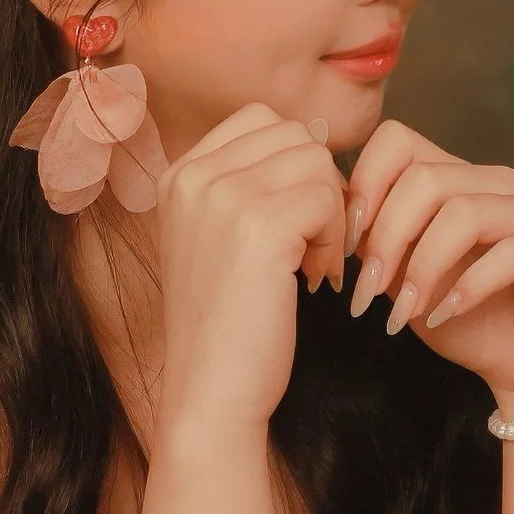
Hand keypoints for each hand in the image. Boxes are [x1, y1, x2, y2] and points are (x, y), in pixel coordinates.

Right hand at [155, 103, 347, 434]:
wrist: (211, 392)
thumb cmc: (228, 324)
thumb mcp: (222, 237)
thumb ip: (251, 184)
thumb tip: (318, 135)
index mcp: (179, 174)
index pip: (263, 121)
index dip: (296, 166)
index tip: (291, 222)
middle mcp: (192, 175)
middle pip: (296, 137)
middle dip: (318, 188)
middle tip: (309, 248)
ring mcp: (221, 197)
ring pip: (317, 163)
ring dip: (329, 215)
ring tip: (310, 265)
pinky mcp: (258, 227)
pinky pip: (328, 200)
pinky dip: (334, 240)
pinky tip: (315, 279)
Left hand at [344, 122, 513, 405]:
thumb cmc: (466, 322)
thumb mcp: (404, 279)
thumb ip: (378, 242)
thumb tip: (335, 216)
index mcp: (456, 178)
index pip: (398, 141)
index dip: (364, 187)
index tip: (349, 246)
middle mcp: (497, 184)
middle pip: (424, 178)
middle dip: (386, 238)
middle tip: (369, 292)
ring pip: (462, 211)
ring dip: (422, 267)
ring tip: (403, 312)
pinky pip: (509, 252)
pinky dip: (467, 287)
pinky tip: (446, 315)